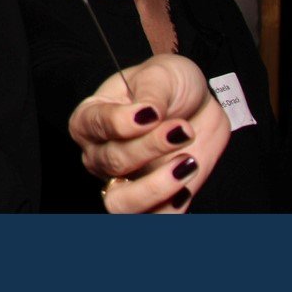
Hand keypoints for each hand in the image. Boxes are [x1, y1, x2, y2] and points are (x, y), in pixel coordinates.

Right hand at [68, 54, 229, 213]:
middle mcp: (101, 154)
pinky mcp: (156, 199)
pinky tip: (188, 181)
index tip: (151, 112)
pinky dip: (172, 207)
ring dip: (155, 188)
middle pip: (112, 162)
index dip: (122, 123)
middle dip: (149, 147)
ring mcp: (125, 181)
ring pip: (122, 204)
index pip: (94, 125)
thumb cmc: (170, 85)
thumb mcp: (161, 74)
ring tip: (186, 163)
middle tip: (182, 130)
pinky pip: (157, 217)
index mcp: (91, 118)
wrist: (201, 105)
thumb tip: (146, 112)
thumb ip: (151, 93)